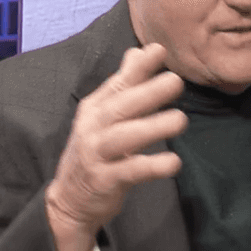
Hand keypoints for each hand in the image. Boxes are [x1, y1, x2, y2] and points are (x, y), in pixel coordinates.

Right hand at [45, 43, 187, 250]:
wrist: (69, 199)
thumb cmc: (95, 151)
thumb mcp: (103, 116)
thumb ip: (122, 85)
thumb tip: (138, 51)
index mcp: (95, 107)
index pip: (118, 83)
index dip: (138, 67)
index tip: (159, 50)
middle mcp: (93, 126)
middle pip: (120, 106)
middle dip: (148, 92)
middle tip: (176, 81)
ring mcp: (97, 154)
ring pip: (124, 136)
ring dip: (153, 127)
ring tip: (181, 120)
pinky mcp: (105, 180)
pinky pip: (131, 171)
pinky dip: (152, 166)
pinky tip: (174, 163)